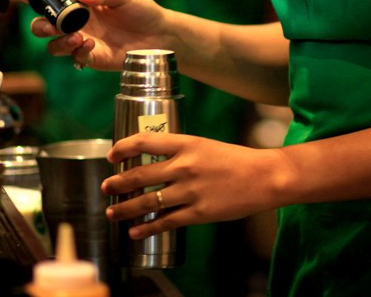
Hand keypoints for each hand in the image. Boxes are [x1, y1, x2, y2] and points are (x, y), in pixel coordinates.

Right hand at [20, 0, 171, 71]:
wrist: (160, 34)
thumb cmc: (142, 10)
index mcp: (81, 4)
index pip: (53, 0)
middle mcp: (78, 23)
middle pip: (43, 26)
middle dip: (40, 26)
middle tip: (51, 26)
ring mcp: (82, 41)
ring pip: (53, 46)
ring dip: (58, 42)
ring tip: (77, 36)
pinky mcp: (92, 57)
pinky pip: (74, 57)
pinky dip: (78, 51)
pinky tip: (91, 44)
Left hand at [102, 133, 290, 239]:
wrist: (264, 177)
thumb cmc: (235, 160)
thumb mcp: (205, 146)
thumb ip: (180, 152)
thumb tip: (152, 162)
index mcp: (187, 143)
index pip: (145, 141)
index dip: (123, 148)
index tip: (112, 155)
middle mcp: (185, 165)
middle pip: (140, 174)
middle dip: (117, 183)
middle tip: (106, 187)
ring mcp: (191, 190)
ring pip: (148, 201)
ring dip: (125, 208)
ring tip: (111, 212)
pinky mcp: (199, 212)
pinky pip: (166, 221)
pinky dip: (146, 227)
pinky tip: (135, 231)